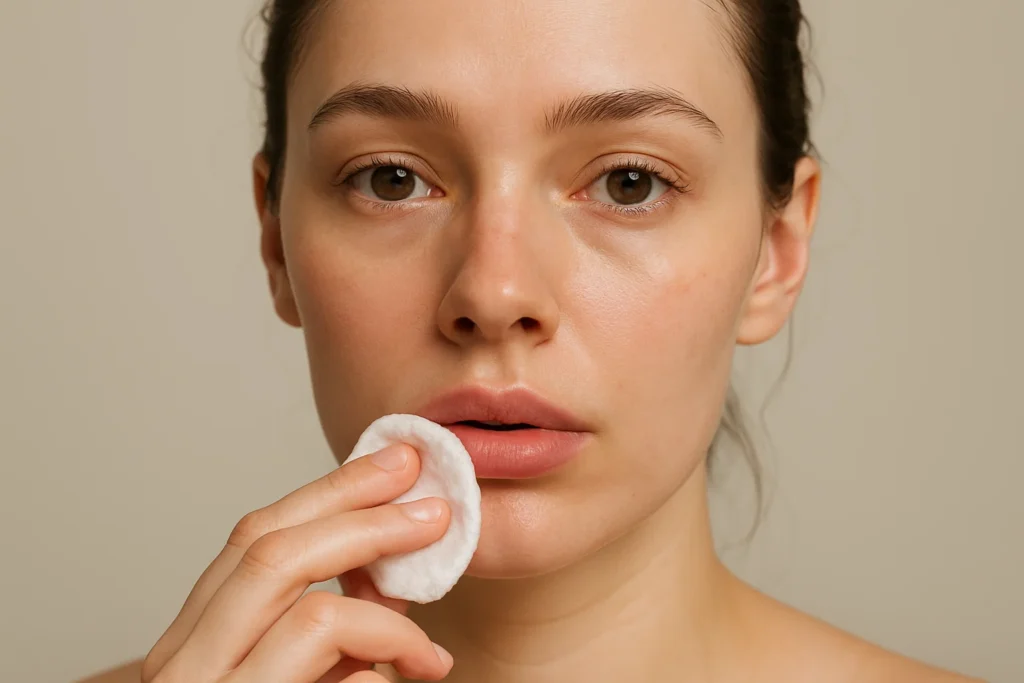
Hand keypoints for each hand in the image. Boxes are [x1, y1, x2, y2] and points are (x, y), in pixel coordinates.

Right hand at [141, 443, 453, 682]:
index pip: (252, 540)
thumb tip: (391, 569)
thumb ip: (331, 629)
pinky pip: (329, 653)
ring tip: (434, 598)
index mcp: (194, 643)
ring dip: (382, 579)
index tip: (395, 464)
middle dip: (359, 507)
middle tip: (432, 500)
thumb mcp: (304, 678)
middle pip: (266, 545)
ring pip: (296, 592)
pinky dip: (387, 646)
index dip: (329, 492)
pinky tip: (422, 668)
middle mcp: (181, 667)